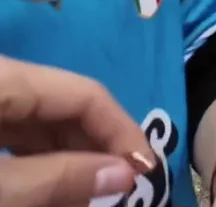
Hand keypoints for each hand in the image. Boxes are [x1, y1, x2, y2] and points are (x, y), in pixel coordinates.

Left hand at [0, 56, 153, 206]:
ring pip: (40, 121)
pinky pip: (15, 131)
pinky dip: (37, 160)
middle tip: (115, 192)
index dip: (122, 131)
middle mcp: (0, 76)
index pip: (85, 93)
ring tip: (85, 196)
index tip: (145, 172)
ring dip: (68, 159)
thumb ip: (58, 177)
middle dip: (95, 149)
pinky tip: (51, 187)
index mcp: (5, 77)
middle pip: (64, 106)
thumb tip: (127, 173)